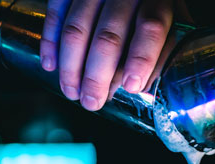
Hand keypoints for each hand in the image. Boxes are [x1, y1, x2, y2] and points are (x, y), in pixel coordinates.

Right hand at [39, 0, 176, 110]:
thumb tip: (140, 86)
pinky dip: (50, 40)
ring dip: (71, 66)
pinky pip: (56, 12)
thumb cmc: (146, 8)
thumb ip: (158, 53)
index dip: (141, 59)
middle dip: (97, 76)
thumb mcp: (164, 26)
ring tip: (71, 91)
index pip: (151, 27)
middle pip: (109, 35)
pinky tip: (51, 65)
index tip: (131, 86)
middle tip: (91, 102)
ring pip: (77, 28)